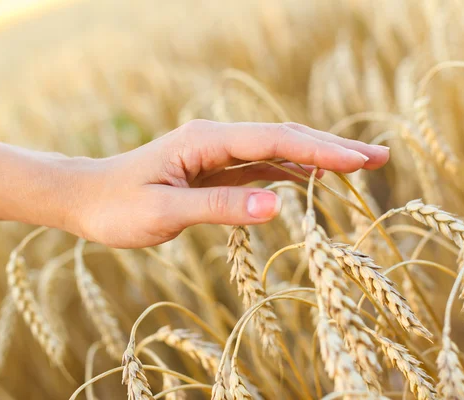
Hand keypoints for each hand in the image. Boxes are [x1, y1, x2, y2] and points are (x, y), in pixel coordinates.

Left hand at [55, 120, 388, 247]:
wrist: (84, 198)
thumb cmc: (116, 207)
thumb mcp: (165, 214)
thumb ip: (220, 208)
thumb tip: (277, 206)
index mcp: (204, 143)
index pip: (273, 141)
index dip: (319, 151)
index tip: (359, 161)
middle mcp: (214, 141)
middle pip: (283, 138)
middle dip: (331, 147)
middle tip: (379, 157)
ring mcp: (214, 155)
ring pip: (275, 152)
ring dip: (317, 158)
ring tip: (360, 166)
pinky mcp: (211, 171)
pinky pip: (259, 168)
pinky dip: (290, 172)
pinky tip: (311, 179)